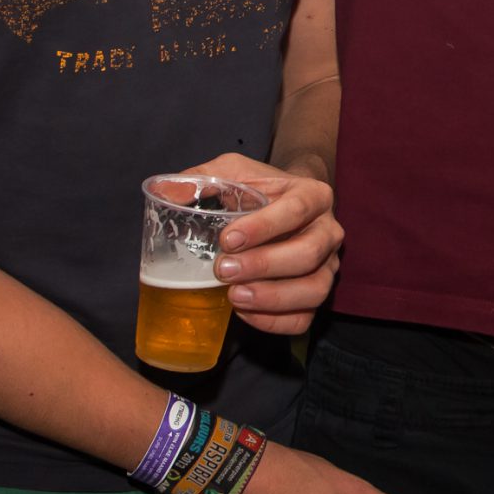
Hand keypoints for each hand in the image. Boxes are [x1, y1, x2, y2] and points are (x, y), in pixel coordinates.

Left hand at [191, 152, 342, 334]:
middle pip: (308, 254)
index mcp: (313, 195)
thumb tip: (165, 192)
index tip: (227, 239)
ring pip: (314, 290)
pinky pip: (305, 318)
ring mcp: (327, 266)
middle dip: (264, 265)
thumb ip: (201, 178)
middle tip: (223, 270)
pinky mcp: (315, 295)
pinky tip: (244, 313)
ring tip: (234, 297)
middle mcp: (328, 231)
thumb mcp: (233, 171)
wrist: (289, 204)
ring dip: (273, 298)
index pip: (297, 210)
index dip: (264, 227)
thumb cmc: (258, 190)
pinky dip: (276, 322)